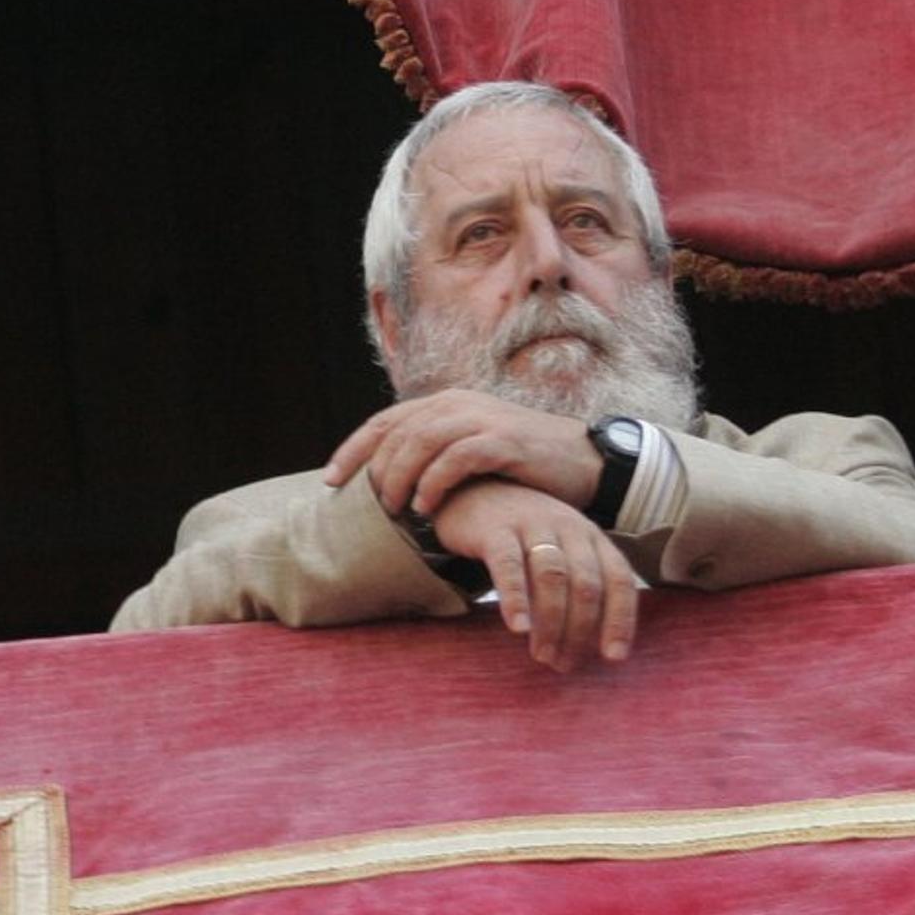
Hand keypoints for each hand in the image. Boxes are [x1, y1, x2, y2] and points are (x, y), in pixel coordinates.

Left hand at [321, 390, 602, 517]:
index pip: (385, 422)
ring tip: (394, 510)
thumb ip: (437, 457)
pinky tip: (425, 508)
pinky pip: (456, 459)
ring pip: (421, 443)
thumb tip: (394, 484)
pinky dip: (434, 483)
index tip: (329, 482)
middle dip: (375, 470)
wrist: (584, 462)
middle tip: (370, 506)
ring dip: (400, 478)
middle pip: (397, 432)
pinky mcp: (504, 441)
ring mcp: (482, 419)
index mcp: (446, 404)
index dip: (353, 451)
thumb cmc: (525, 467)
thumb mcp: (474, 453)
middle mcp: (459, 404)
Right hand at [432, 480, 637, 671]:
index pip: (619, 579)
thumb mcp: (559, 552)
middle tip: (563, 664)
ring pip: (554, 578)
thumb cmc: (521, 535)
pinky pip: (509, 566)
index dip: (620, 619)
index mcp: (591, 536)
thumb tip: (585, 649)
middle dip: (579, 631)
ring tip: (542, 655)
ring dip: (552, 622)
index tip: (613, 656)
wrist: (472, 490)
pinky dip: (516, 598)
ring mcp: (533, 524)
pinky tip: (518, 627)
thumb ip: (575, 588)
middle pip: (586, 585)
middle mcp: (569, 527)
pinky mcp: (496, 529)